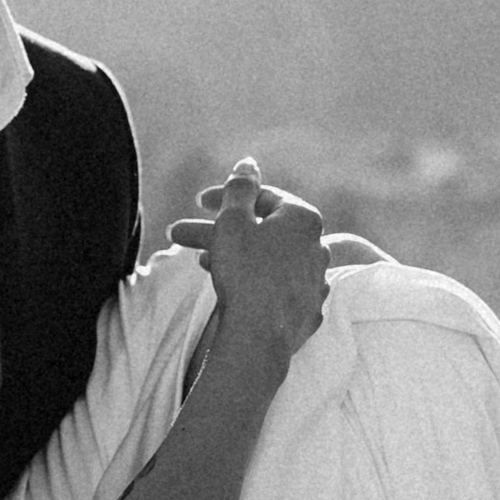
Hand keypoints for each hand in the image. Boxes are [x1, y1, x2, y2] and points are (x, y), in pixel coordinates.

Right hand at [166, 159, 329, 363]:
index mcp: (304, 219)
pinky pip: (278, 287)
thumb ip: (239, 187)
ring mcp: (315, 281)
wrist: (259, 336)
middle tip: (181, 236)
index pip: (262, 197)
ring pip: (268, 260)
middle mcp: (318, 246)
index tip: (198, 203)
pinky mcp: (309, 310)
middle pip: (262, 231)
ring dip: (233, 257)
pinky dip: (254, 283)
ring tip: (201, 264)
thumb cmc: (246, 273)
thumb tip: (248, 163)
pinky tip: (231, 286)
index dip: (225, 197)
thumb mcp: (233, 221)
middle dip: (219, 232)